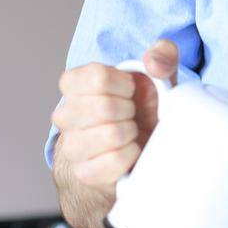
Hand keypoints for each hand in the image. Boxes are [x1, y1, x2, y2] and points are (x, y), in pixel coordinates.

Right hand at [51, 39, 178, 197]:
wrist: (138, 149)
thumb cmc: (144, 108)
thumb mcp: (158, 75)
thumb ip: (162, 55)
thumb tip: (154, 64)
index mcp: (75, 84)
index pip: (97, 77)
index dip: (124, 85)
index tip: (130, 91)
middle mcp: (64, 114)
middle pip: (104, 107)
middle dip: (130, 111)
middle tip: (131, 115)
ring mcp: (71, 145)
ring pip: (111, 134)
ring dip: (131, 133)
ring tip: (129, 132)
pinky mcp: (84, 172)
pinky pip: (116, 160)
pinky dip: (131, 155)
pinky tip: (129, 151)